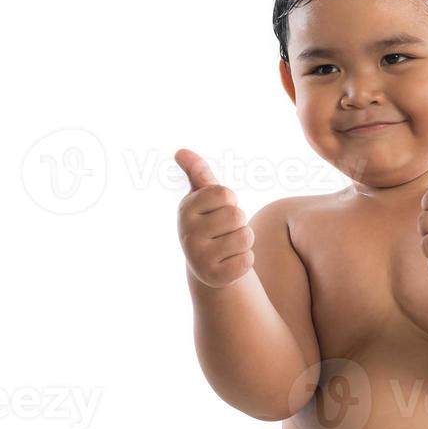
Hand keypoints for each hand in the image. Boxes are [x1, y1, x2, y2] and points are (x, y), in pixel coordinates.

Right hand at [175, 148, 254, 287]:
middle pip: (237, 215)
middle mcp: (186, 233)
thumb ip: (198, 173)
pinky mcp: (213, 277)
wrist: (207, 264)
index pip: (225, 194)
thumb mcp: (204, 197)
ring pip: (245, 237)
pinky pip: (247, 260)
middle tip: (225, 231)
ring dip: (244, 240)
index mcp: (186, 209)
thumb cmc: (210, 222)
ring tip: (228, 245)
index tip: (219, 210)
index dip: (230, 201)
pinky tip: (230, 262)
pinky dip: (245, 260)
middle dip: (239, 222)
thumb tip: (180, 151)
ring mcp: (198, 257)